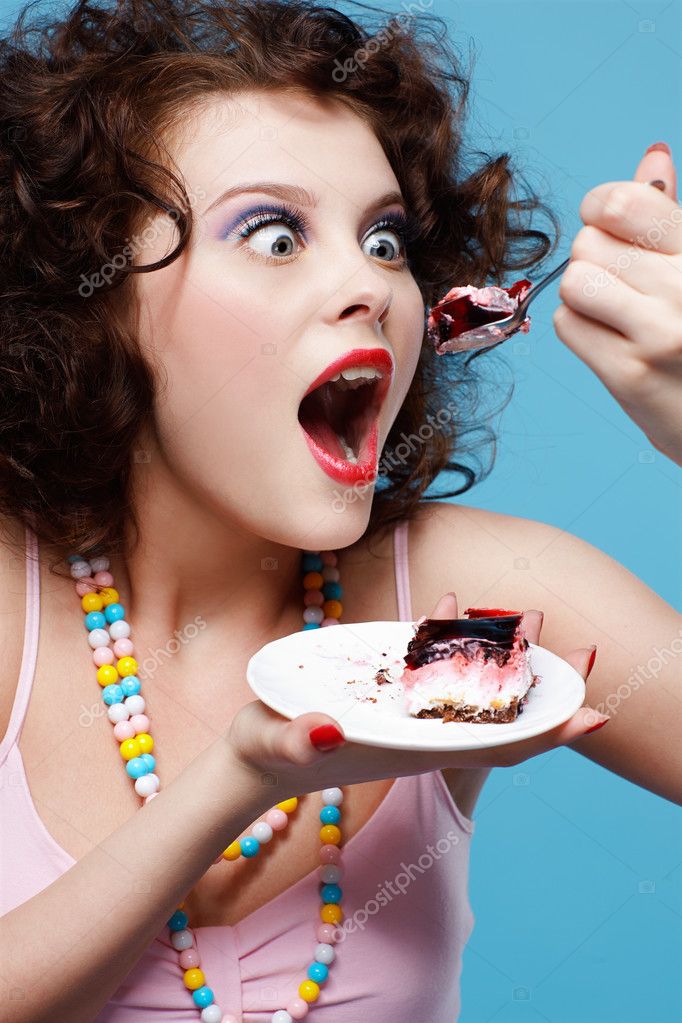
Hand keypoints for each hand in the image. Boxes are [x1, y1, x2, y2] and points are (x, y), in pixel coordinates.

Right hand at [225, 594, 607, 796]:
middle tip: (585, 649)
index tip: (591, 713)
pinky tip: (453, 607)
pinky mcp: (389, 698)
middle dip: (545, 689)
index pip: (493, 747)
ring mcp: (407, 718)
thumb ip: (299, 740)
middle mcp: (419, 736)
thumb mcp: (275, 744)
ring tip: (531, 619)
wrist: (253, 758)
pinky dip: (456, 642)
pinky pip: (436, 670)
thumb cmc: (265, 753)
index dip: (544, 732)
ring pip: (473, 692)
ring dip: (507, 660)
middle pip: (500, 718)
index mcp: (409, 750)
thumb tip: (328, 731)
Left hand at [553, 142, 681, 463]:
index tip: (607, 223)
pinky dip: (579, 327)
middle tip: (623, 285)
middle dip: (594, 258)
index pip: (624, 202)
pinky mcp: (629, 376)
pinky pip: (567, 324)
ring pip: (574, 281)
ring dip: (583, 293)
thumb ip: (669, 215)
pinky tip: (610, 338)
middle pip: (589, 243)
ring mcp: (659, 334)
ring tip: (615, 310)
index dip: (600, 207)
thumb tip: (651, 155)